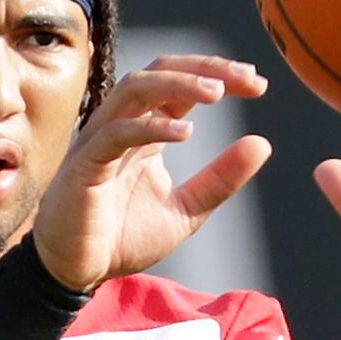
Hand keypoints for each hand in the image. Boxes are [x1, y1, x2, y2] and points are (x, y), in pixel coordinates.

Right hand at [29, 55, 273, 292]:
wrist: (78, 272)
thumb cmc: (122, 238)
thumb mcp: (186, 210)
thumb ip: (220, 179)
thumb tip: (262, 143)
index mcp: (146, 130)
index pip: (181, 83)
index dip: (218, 74)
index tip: (257, 84)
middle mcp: (123, 125)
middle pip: (160, 71)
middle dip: (204, 67)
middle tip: (245, 78)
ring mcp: (101, 140)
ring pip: (136, 88)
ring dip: (177, 83)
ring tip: (217, 92)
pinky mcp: (85, 164)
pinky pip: (116, 133)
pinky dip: (150, 127)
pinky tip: (185, 132)